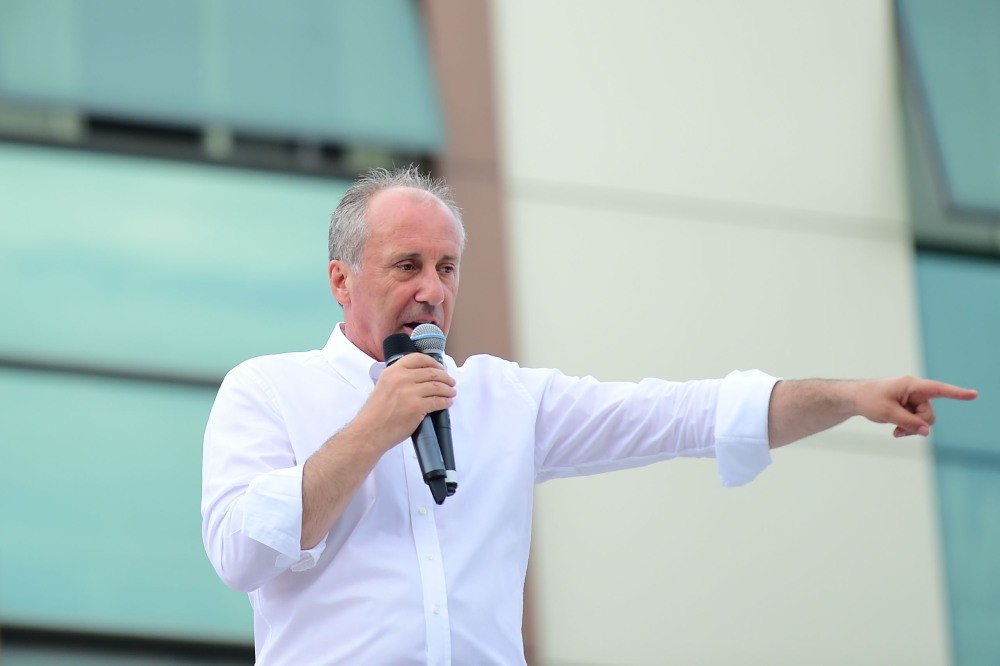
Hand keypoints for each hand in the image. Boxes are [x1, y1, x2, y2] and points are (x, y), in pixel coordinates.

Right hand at [355, 353, 455, 451]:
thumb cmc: (374, 414)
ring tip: (451, 392)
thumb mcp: (382, 386)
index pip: (418, 358)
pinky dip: (446, 402)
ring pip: (437, 386)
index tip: (440, 368)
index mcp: (392, 371)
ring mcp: (411, 393)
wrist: (369, 432)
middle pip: (432, 372)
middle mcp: (402, 378)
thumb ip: (397, 379)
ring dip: (448, 389)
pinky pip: (438, 401)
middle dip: (445, 377)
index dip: (433, 362)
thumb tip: (417, 378)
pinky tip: (447, 403)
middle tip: (451, 381)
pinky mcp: (418, 407)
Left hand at [854, 376, 977, 437]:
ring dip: (911, 428)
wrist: (855, 399)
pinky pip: (917, 422)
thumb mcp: (887, 413)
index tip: (974, 394)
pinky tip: (896, 431)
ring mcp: (912, 400)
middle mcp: (915, 391)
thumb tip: (926, 432)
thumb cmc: (869, 400)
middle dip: (917, 424)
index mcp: (911, 385)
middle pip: (929, 413)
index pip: (938, 389)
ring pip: (924, 420)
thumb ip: (909, 422)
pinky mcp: (909, 407)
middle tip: (898, 431)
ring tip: (895, 431)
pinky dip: (909, 428)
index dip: (956, 393)